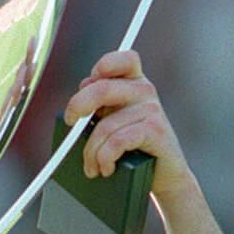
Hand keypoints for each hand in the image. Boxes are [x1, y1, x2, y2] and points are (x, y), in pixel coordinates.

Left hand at [62, 51, 190, 204]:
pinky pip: (117, 141)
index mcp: (134, 82)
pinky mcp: (155, 131)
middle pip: (102, 89)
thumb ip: (101, 102)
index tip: (85, 85)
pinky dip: (105, 158)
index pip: (124, 59)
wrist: (163, 175)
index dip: (103, 66)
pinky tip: (106, 168)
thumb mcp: (115, 120)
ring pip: (105, 126)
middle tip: (70, 124)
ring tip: (92, 166)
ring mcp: (152, 110)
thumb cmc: (135, 148)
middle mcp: (145, 91)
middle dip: (78, 106)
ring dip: (91, 152)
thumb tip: (83, 88)